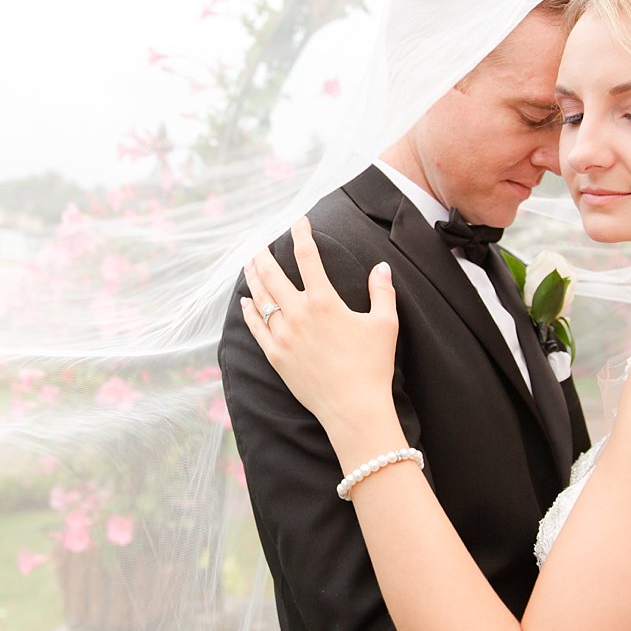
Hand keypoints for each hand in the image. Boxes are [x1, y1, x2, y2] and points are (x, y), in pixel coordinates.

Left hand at [240, 217, 403, 462]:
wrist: (353, 409)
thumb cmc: (373, 366)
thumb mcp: (385, 324)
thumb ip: (382, 292)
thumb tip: (381, 267)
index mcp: (324, 302)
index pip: (308, 257)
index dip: (302, 235)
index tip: (299, 222)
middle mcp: (298, 315)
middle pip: (273, 275)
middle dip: (265, 255)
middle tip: (261, 245)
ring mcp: (282, 336)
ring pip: (260, 299)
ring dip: (253, 278)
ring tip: (249, 265)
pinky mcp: (275, 356)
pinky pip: (255, 328)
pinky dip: (248, 311)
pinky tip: (245, 301)